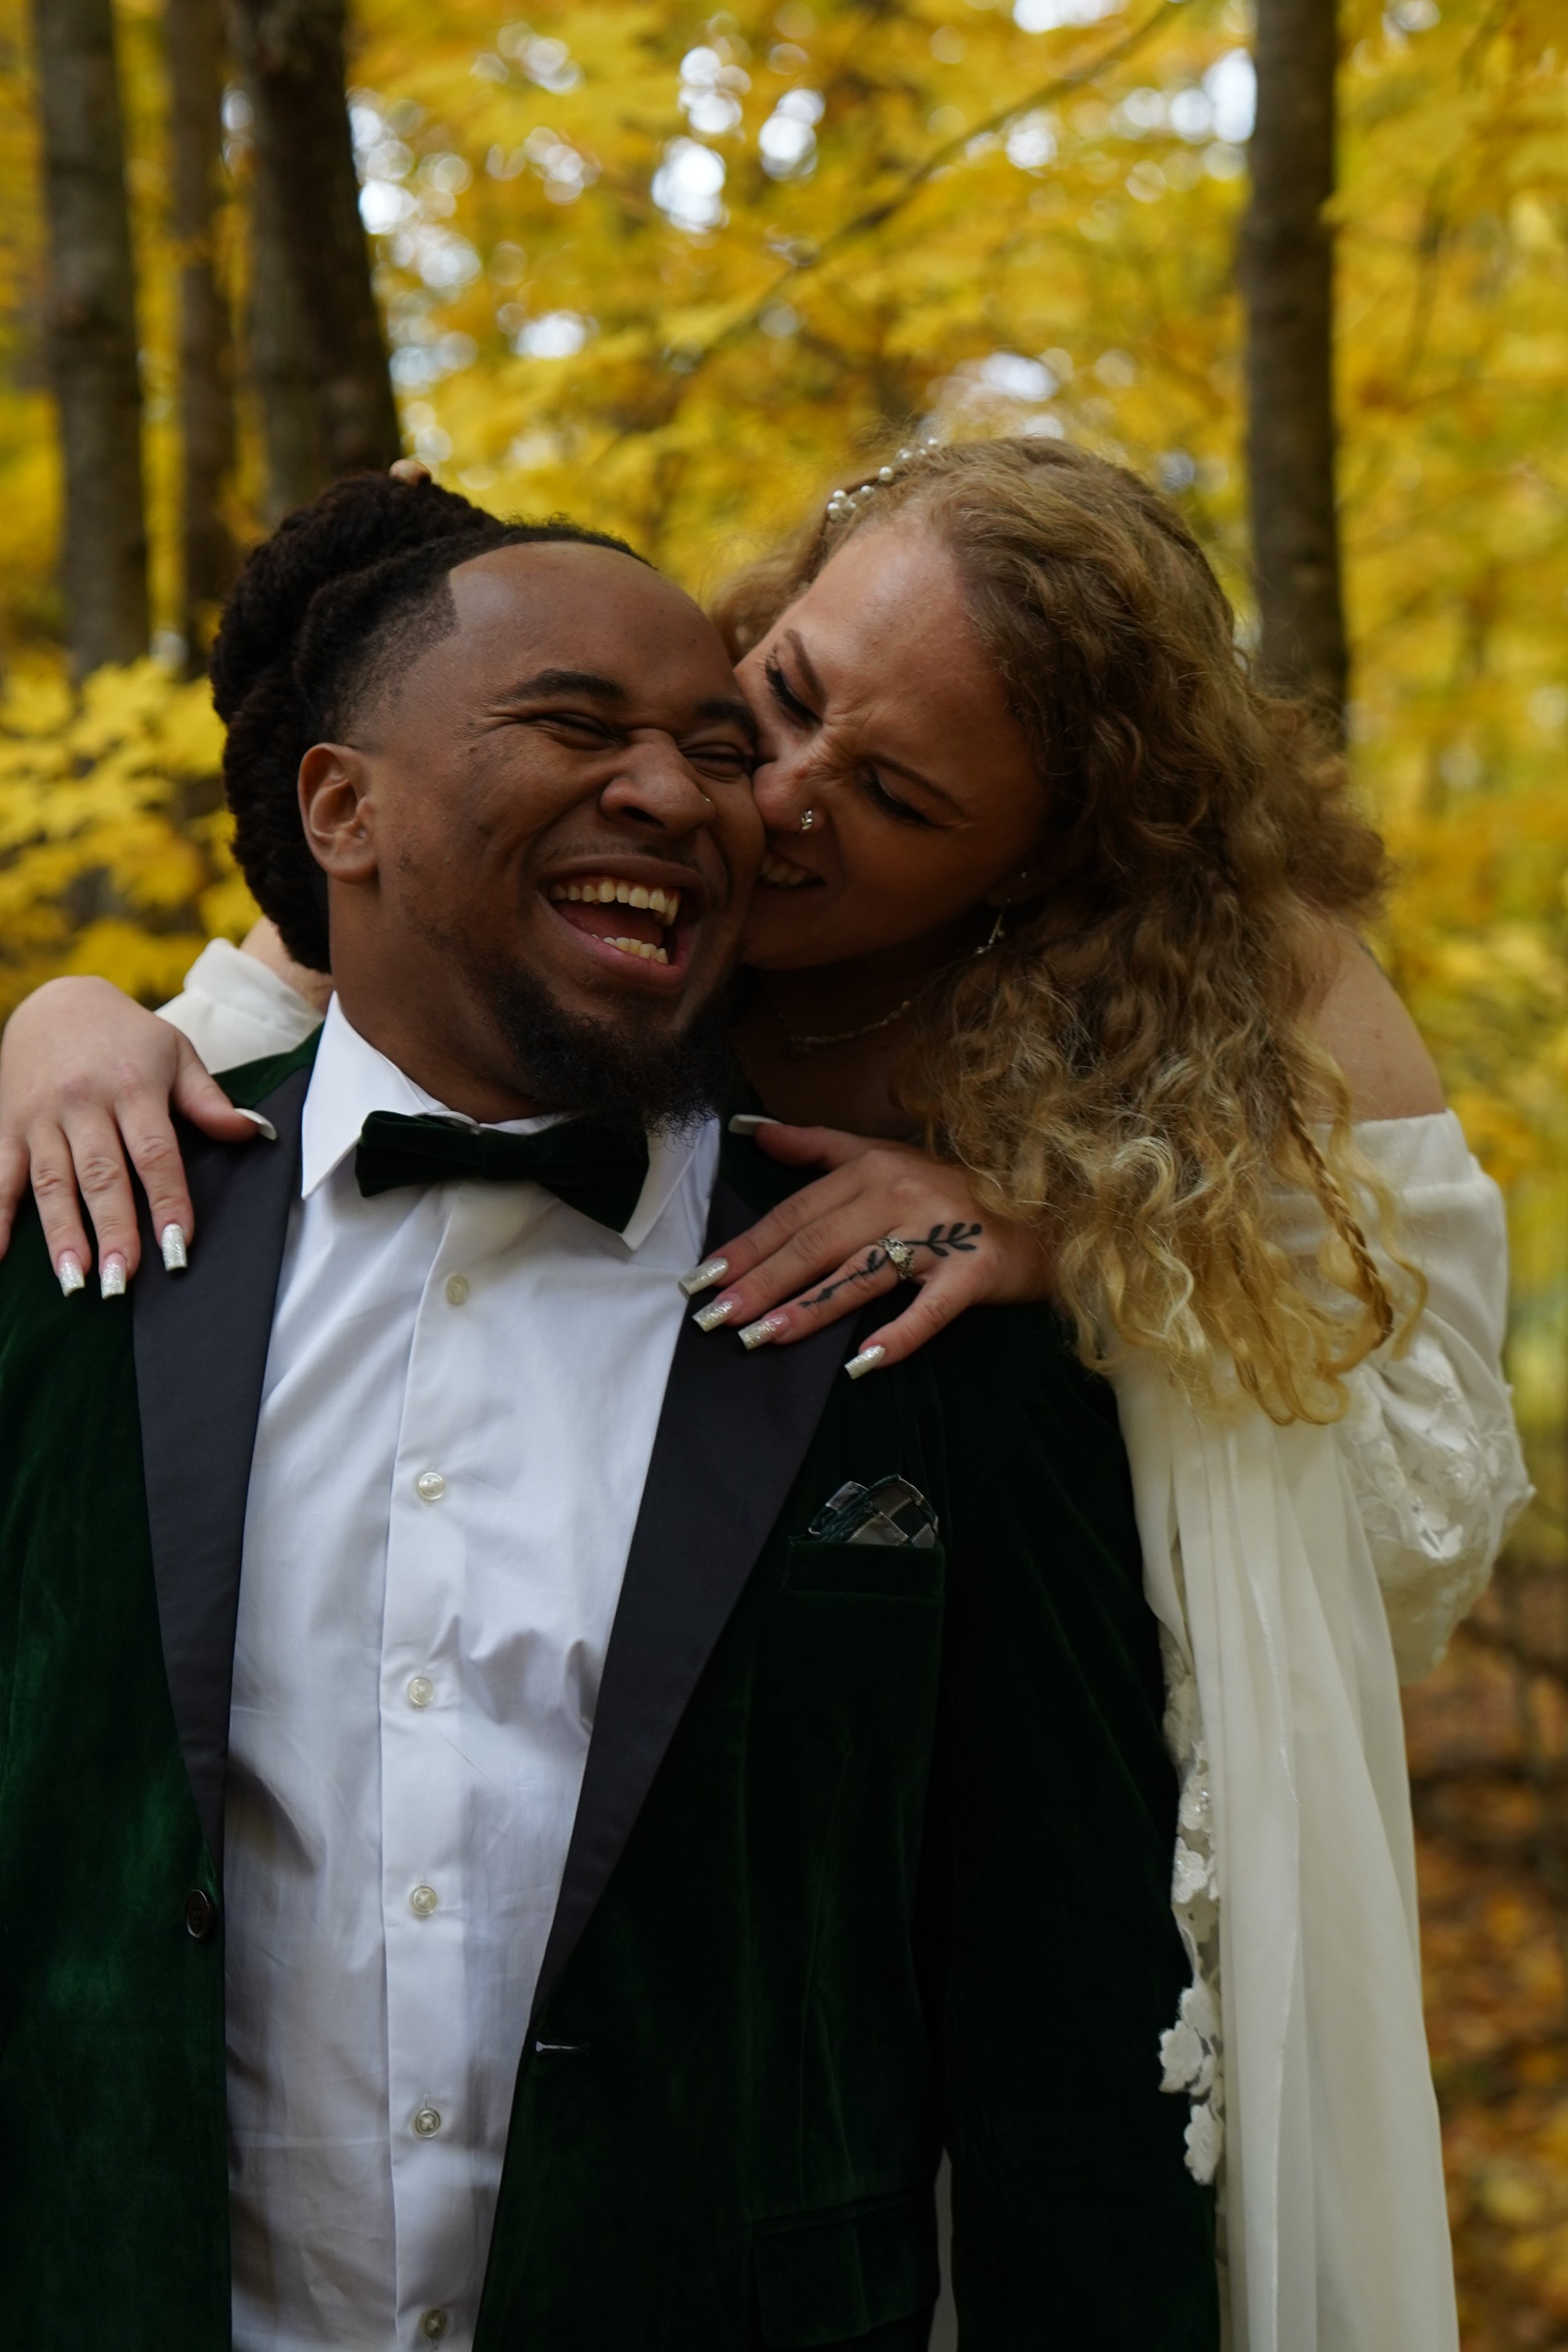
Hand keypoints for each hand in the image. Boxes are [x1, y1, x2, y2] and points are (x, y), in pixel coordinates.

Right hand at [0, 977, 264, 1286]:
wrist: (56, 1000)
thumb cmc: (127, 1036)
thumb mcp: (175, 1054)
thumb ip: (208, 1099)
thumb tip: (253, 1131)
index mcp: (133, 1087)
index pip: (154, 1154)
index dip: (167, 1201)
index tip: (177, 1246)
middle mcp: (84, 1104)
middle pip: (100, 1175)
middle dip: (112, 1229)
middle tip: (121, 1278)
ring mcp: (41, 1115)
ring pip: (51, 1181)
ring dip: (61, 1233)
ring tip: (74, 1278)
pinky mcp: (8, 1123)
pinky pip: (0, 1173)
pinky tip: (0, 1254)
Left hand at [688, 1121, 1054, 1368]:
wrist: (1048, 1212)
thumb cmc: (958, 1192)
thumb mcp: (887, 1156)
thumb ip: (819, 1147)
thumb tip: (754, 1132)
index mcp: (874, 1167)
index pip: (796, 1212)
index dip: (748, 1245)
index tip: (703, 1277)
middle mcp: (903, 1193)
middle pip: (817, 1242)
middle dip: (761, 1281)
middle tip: (714, 1316)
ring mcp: (942, 1232)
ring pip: (860, 1273)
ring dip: (808, 1308)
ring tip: (761, 1337)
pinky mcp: (976, 1271)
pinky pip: (930, 1309)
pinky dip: (897, 1336)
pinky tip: (860, 1363)